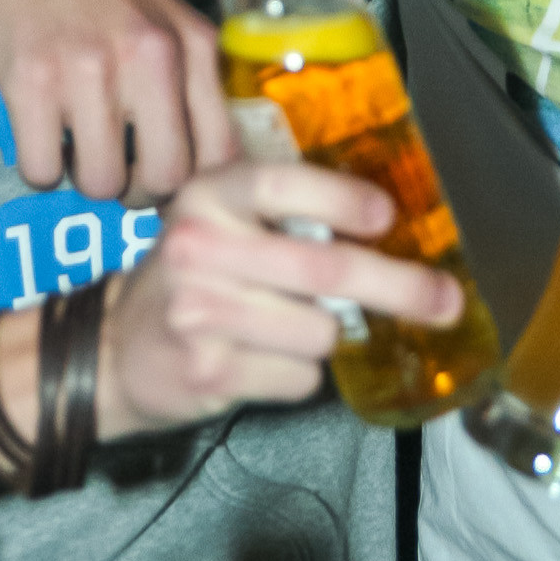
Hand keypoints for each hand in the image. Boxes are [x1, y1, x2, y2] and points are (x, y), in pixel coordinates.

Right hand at [0, 0, 233, 202]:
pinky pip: (41, 171)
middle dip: (140, 192)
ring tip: (78, 144)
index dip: (197, 184)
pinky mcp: (30, 81)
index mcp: (194, 46)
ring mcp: (89, 69)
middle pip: (163, 180)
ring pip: (100, 183)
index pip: (221, 153)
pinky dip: (40, 168)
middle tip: (121, 173)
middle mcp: (151, 57)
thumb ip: (196, 87)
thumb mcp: (173, 24)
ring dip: (86, 178)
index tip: (171, 179)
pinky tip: (42, 134)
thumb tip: (203, 176)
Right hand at [96, 161, 463, 429]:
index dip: (341, 198)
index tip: (387, 215)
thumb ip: (286, 215)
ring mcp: (201, 312)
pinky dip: (300, 374)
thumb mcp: (222, 222)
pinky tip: (263, 360)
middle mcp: (199, 247)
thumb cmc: (193, 277)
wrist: (114, 349)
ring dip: (327, 335)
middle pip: (324, 266)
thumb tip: (392, 229)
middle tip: (445, 300)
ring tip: (288, 328)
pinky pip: (300, 377)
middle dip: (400, 286)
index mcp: (210, 196)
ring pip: (320, 330)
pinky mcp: (210, 371)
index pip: (281, 183)